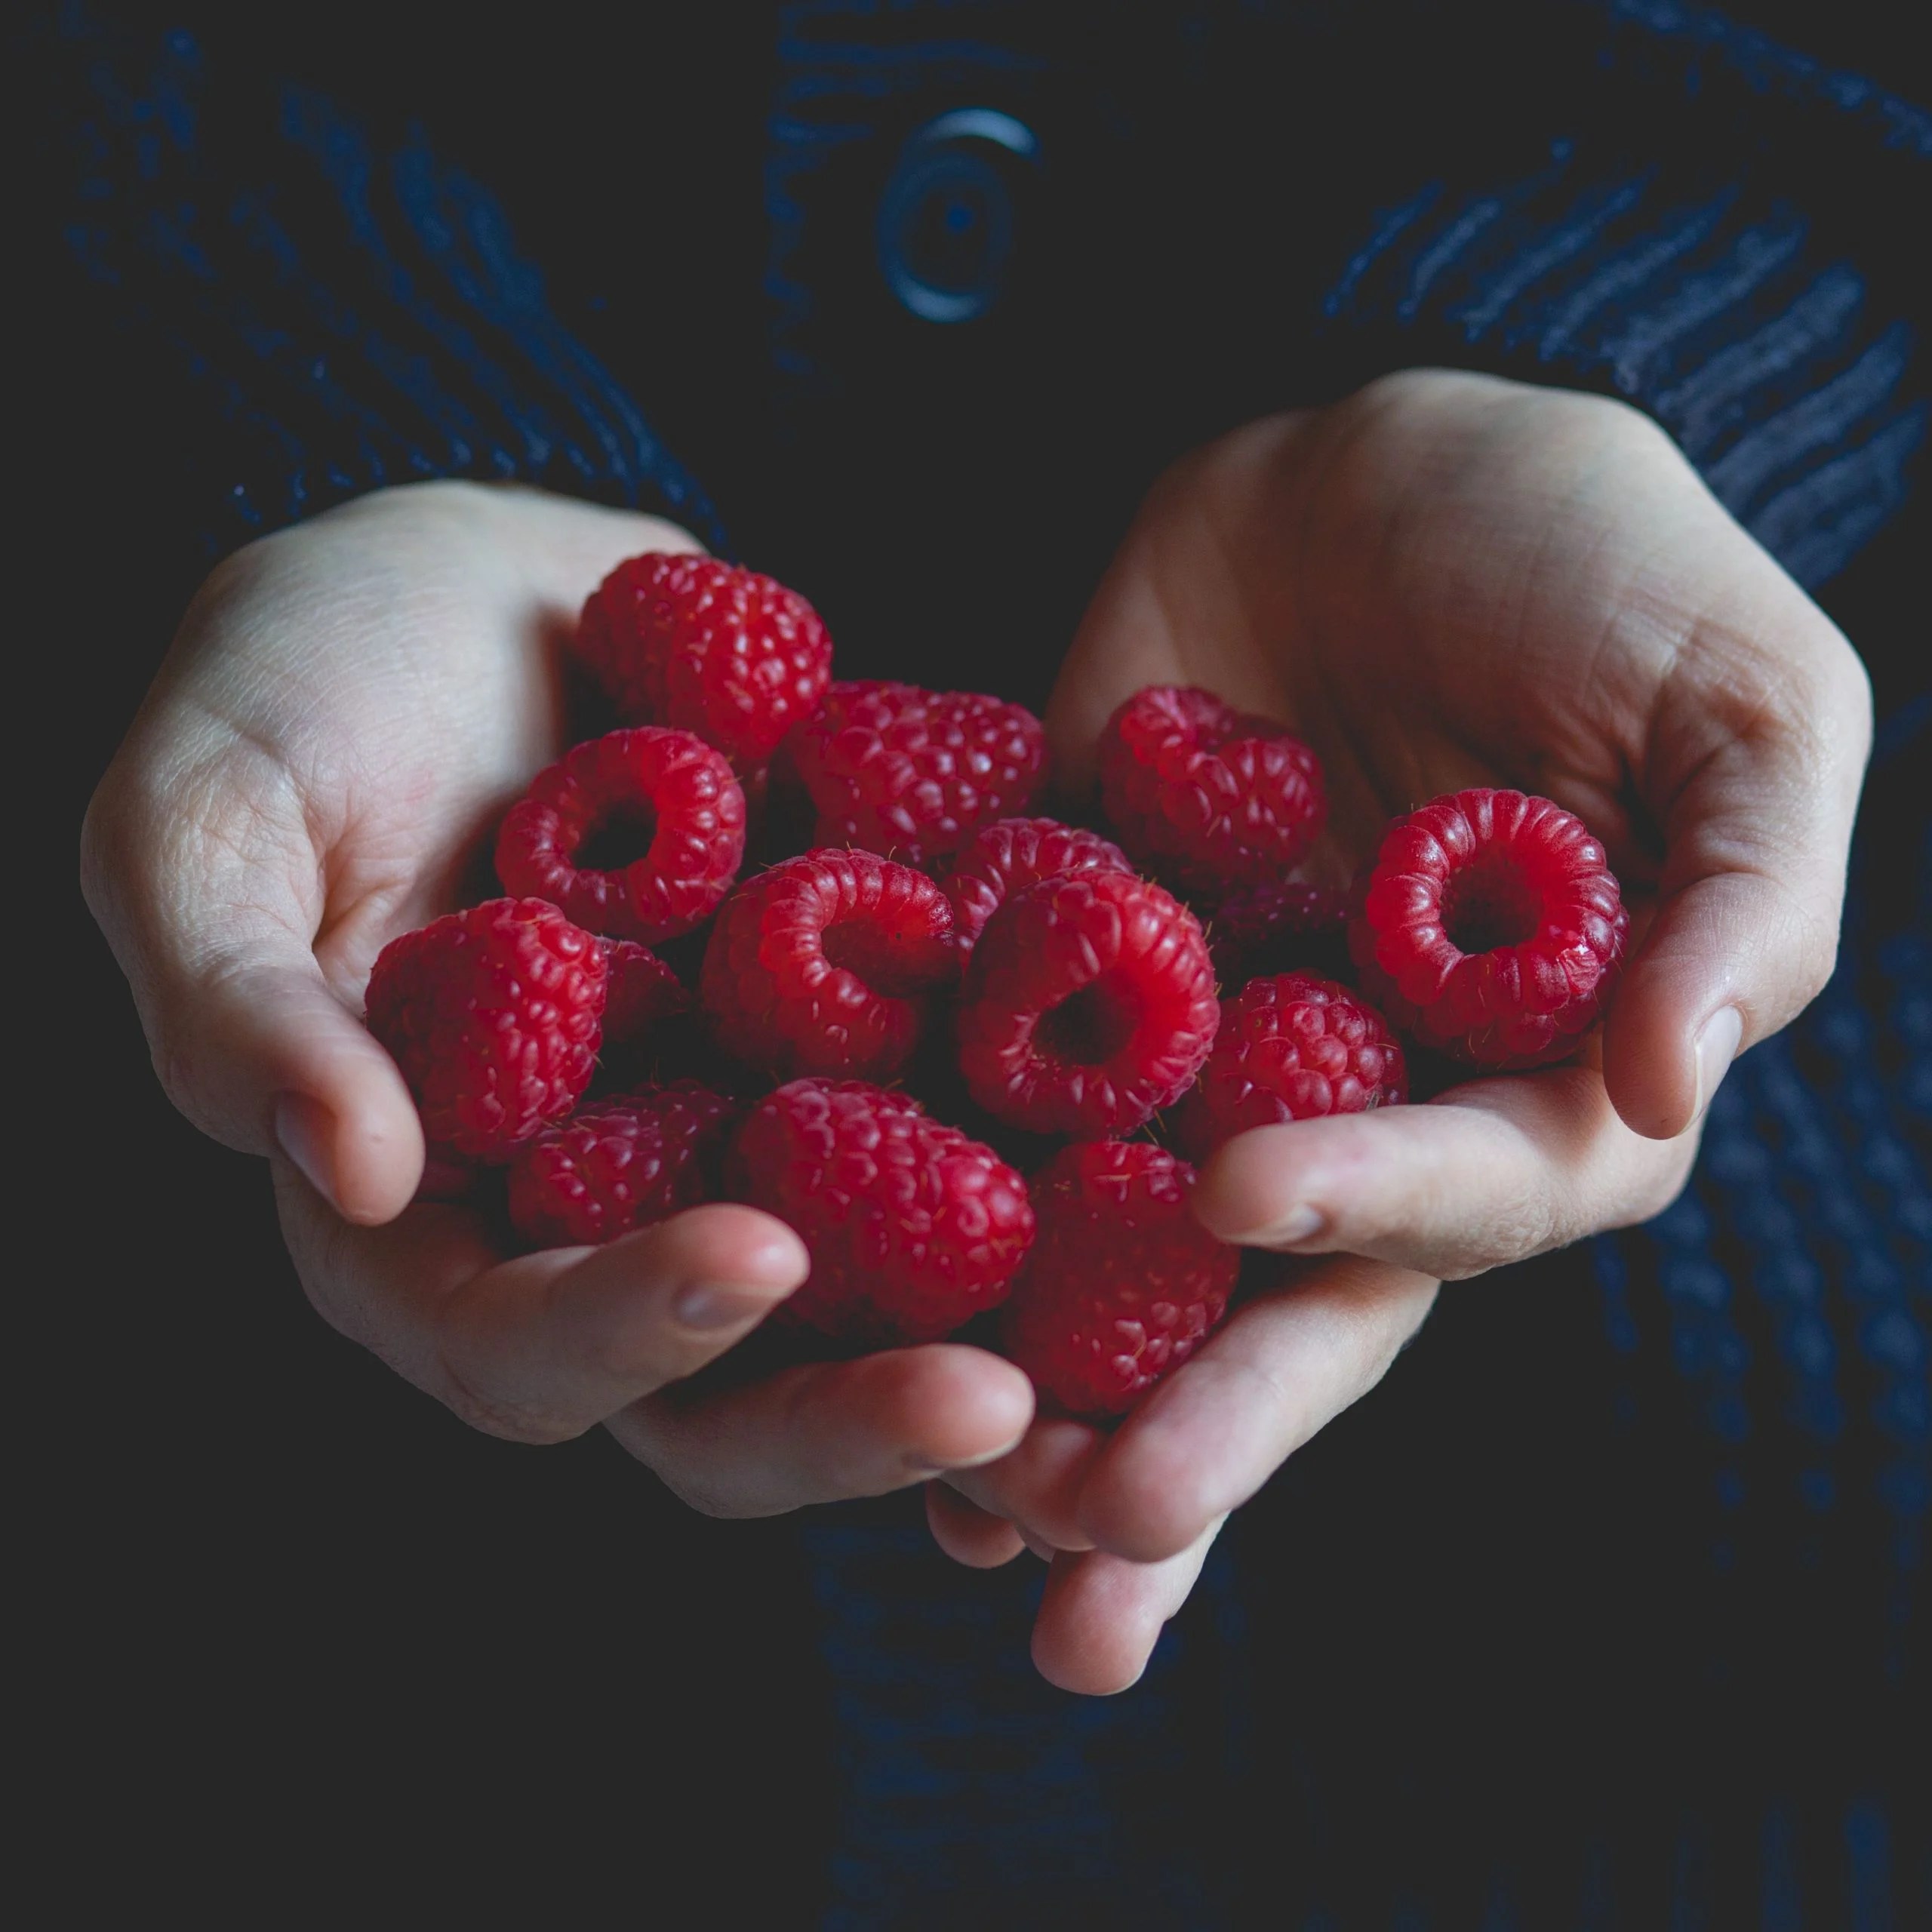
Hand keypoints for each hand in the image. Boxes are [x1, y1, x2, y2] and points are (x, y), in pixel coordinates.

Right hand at [82, 482, 1032, 1504]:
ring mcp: (743, 1134)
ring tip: (1123, 1350)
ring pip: (871, 1296)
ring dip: (990, 1340)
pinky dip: (1057, 1170)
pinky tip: (1169, 1169)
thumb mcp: (203, 815)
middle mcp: (602, 1208)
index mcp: (429, 1210)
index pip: (512, 1339)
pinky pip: (961, 1130)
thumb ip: (234, 998)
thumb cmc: (297, 686)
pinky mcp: (856, 1045)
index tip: (748, 1263)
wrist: (475, 583)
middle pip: (726, 1379)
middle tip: (994, 1405)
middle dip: (849, 1407)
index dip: (621, 1329)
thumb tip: (347, 1166)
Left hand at [937, 369, 1870, 1689]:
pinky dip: (914, 1214)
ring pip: (1118, 1261)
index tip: (1240, 1192)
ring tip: (954, 1519)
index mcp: (1520, 1075)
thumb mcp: (1736, 699)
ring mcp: (1193, 1062)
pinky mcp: (1058, 989)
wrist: (1366, 463)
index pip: (1464, 1193)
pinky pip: (984, 1111)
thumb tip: (1672, 1081)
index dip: (1366, 1208)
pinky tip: (833, 1319)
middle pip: (1273, 1296)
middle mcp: (1350, 1109)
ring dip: (1040, 1391)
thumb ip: (1741, 892)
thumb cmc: (1593, 563)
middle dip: (1189, 1422)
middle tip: (1077, 1536)